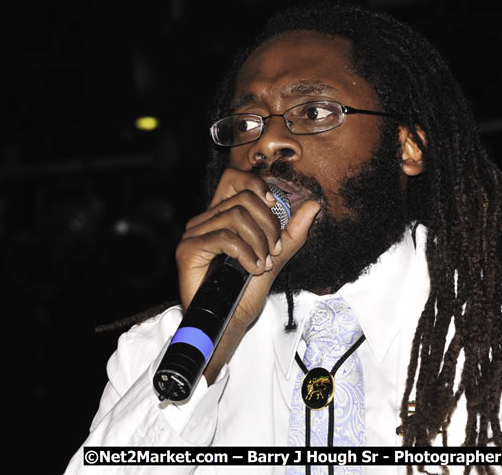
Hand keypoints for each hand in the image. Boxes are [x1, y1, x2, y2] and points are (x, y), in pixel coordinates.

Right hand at [175, 168, 320, 381]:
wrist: (230, 322)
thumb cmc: (245, 291)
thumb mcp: (276, 256)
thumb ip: (293, 232)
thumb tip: (313, 205)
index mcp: (222, 216)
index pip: (235, 178)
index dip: (257, 184)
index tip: (274, 205)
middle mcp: (205, 220)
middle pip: (243, 197)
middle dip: (269, 223)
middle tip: (275, 250)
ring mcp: (194, 233)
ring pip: (235, 215)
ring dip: (259, 241)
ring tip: (263, 263)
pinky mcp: (188, 249)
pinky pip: (225, 237)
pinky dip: (246, 253)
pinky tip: (252, 269)